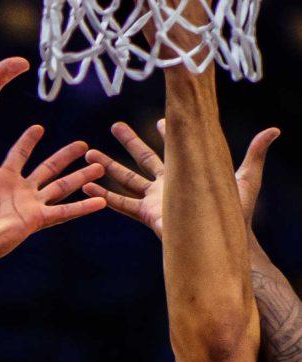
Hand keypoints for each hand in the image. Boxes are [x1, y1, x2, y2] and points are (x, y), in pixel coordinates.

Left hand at [0, 126, 103, 268]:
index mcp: (1, 179)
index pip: (19, 155)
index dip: (28, 141)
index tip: (38, 127)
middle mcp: (19, 190)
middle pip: (48, 168)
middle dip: (66, 156)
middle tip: (84, 145)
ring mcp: (29, 205)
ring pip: (61, 187)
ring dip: (80, 177)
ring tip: (100, 166)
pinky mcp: (35, 220)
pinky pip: (63, 212)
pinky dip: (82, 207)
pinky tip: (101, 201)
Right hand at [96, 115, 279, 239]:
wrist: (222, 242)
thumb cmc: (236, 215)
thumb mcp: (247, 178)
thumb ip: (256, 153)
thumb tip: (274, 130)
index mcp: (187, 172)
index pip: (174, 147)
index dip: (167, 132)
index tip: (158, 118)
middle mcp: (168, 184)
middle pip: (144, 157)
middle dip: (129, 142)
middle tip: (114, 125)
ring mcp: (156, 199)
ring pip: (127, 178)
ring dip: (109, 165)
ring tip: (90, 152)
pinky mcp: (147, 214)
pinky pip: (121, 204)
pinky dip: (103, 196)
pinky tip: (87, 186)